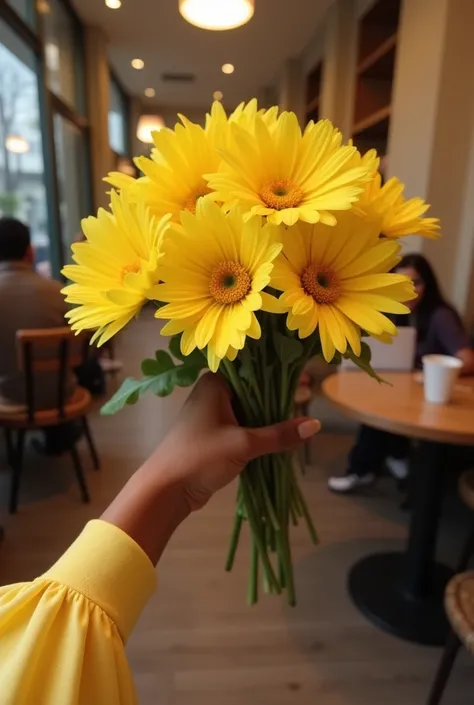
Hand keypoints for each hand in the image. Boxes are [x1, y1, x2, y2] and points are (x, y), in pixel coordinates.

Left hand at [147, 373, 320, 510]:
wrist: (166, 490)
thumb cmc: (200, 456)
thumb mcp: (243, 444)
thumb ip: (279, 434)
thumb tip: (315, 425)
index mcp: (215, 383)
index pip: (253, 371)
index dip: (279, 376)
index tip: (306, 381)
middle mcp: (213, 393)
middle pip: (253, 391)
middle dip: (278, 399)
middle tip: (308, 399)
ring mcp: (213, 415)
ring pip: (250, 410)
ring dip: (270, 418)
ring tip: (299, 417)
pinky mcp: (214, 435)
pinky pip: (243, 427)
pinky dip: (259, 431)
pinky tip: (280, 436)